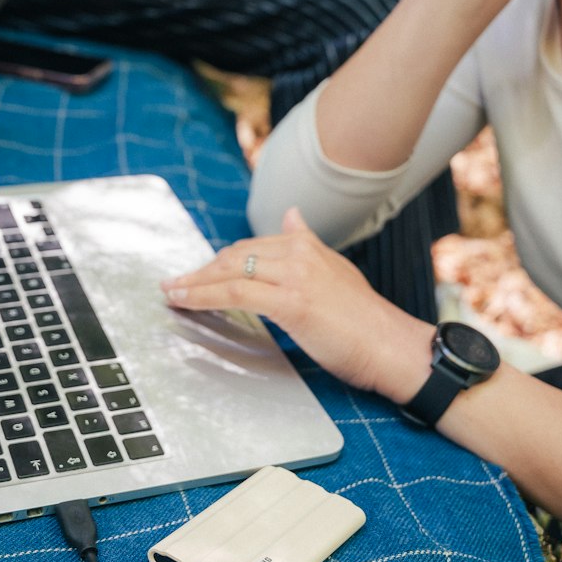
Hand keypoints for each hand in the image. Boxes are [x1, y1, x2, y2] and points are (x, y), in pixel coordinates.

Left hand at [161, 208, 432, 401]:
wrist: (390, 346)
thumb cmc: (365, 321)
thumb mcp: (336, 271)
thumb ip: (309, 245)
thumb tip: (291, 214)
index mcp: (307, 245)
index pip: (250, 247)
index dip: (218, 262)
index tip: (196, 273)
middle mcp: (299, 252)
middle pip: (234, 256)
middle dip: (200, 271)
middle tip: (174, 284)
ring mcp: (294, 275)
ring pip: (229, 271)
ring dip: (193, 283)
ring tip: (170, 293)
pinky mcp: (290, 301)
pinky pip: (234, 294)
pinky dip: (203, 296)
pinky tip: (185, 302)